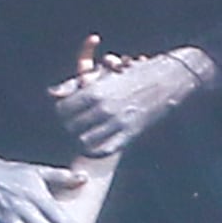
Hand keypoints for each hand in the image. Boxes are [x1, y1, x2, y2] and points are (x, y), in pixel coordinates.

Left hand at [50, 43, 212, 155]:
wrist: (171, 79)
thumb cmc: (135, 72)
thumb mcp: (104, 74)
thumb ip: (74, 84)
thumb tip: (50, 93)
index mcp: (95, 91)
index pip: (62, 110)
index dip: (61, 112)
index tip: (67, 111)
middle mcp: (104, 109)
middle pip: (70, 127)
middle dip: (69, 125)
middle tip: (74, 123)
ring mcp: (117, 123)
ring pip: (84, 141)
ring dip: (81, 138)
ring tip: (83, 133)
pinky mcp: (130, 134)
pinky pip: (104, 150)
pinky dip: (96, 149)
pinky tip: (96, 143)